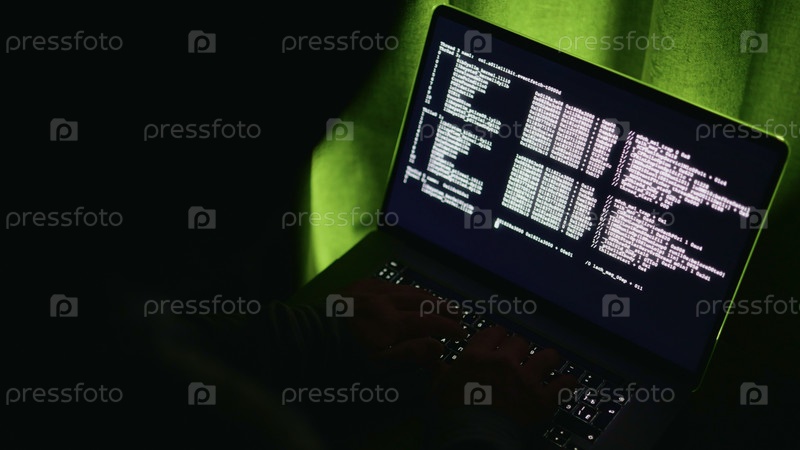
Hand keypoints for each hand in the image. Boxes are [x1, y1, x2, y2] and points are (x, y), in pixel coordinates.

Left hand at [338, 278, 464, 366]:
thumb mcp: (376, 365)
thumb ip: (409, 354)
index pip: (430, 322)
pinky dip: (404, 289)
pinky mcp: (360, 285)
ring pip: (408, 289)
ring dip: (427, 296)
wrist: (308, 335)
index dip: (449, 327)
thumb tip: (438, 347)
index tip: (462, 333)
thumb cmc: (343, 357)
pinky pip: (389, 282)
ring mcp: (373, 290)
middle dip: (444, 308)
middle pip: (423, 301)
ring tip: (440, 303)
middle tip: (459, 314)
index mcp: (392, 323)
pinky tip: (408, 292)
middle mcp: (386, 301)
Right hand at [433, 324, 577, 424]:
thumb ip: (438, 369)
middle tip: (520, 359)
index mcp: (478, 355)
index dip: (499, 337)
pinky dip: (566, 383)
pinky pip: (563, 384)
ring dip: (548, 359)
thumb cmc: (451, 414)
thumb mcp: (438, 388)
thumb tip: (430, 356)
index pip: (494, 332)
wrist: (473, 438)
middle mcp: (504, 361)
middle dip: (521, 349)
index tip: (500, 343)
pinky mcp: (543, 399)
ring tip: (548, 363)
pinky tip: (566, 383)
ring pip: (547, 356)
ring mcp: (526, 379)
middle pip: (521, 342)